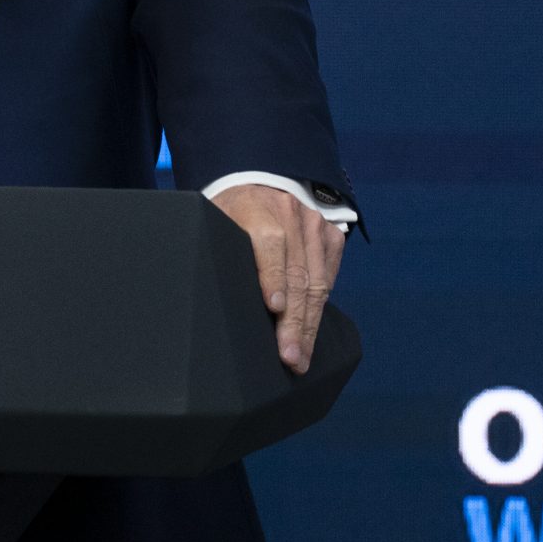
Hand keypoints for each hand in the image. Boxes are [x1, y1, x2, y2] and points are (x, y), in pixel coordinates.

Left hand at [212, 182, 346, 374]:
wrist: (257, 184)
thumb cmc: (228, 215)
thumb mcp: (214, 223)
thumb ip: (218, 249)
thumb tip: (211, 298)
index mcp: (255, 207)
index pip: (269, 243)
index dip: (272, 276)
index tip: (273, 307)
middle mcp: (291, 213)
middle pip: (297, 273)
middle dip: (294, 320)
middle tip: (290, 356)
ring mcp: (315, 224)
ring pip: (317, 282)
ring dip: (309, 324)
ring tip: (301, 357)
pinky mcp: (331, 236)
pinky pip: (329, 279)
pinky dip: (319, 309)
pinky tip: (311, 335)